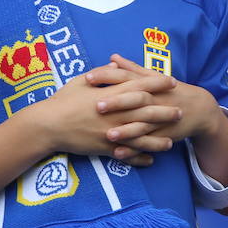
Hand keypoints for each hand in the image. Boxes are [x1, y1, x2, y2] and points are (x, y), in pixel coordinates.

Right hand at [27, 62, 180, 163]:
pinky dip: (139, 159)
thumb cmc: (62, 100)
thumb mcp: (81, 81)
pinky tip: (151, 160)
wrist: (47, 125)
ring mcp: (111, 132)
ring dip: (158, 140)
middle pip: (146, 112)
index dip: (157, 82)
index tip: (171, 81)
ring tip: (172, 141)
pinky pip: (127, 155)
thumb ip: (102, 74)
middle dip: (165, 111)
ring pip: (141, 137)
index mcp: (110, 94)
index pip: (140, 86)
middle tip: (180, 111)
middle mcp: (114, 113)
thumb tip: (117, 67)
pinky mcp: (104, 148)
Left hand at [92, 53, 225, 146]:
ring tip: (108, 135)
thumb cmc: (170, 91)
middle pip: (135, 99)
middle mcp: (154, 99)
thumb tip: (112, 57)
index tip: (88, 77)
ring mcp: (160, 119)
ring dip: (125, 131)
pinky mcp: (162, 135)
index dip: (108, 76)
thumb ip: (131, 68)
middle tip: (97, 105)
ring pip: (141, 125)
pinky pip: (146, 144)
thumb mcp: (153, 77)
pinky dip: (133, 150)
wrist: (199, 109)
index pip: (126, 77)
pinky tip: (118, 154)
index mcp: (148, 84)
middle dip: (117, 102)